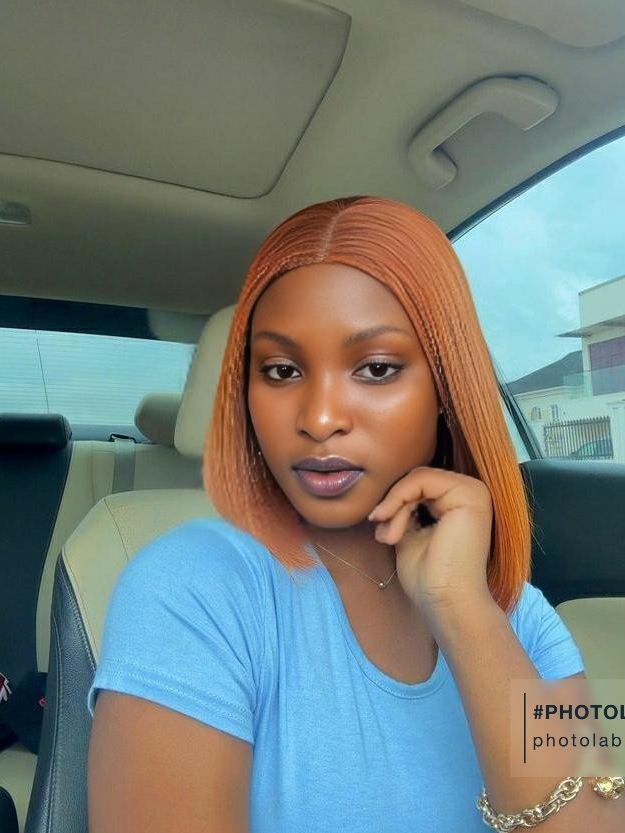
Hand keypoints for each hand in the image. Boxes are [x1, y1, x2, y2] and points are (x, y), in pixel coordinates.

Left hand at [367, 467, 493, 624]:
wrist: (446, 603)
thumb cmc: (429, 577)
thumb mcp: (410, 533)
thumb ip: (404, 509)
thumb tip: (386, 494)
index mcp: (459, 503)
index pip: (419, 485)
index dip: (394, 502)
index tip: (379, 529)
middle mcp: (471, 493)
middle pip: (417, 479)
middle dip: (392, 505)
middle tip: (382, 535)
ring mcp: (474, 491)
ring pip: (417, 478)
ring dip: (394, 507)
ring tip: (390, 537)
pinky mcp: (470, 494)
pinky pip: (421, 480)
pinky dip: (399, 501)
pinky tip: (395, 532)